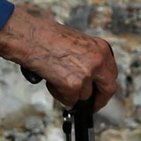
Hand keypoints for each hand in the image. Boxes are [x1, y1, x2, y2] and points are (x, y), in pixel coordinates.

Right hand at [0, 6, 118, 111]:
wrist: (29, 36)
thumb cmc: (45, 35)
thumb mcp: (75, 42)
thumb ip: (86, 58)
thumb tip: (87, 74)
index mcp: (100, 48)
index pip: (111, 73)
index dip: (103, 85)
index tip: (99, 92)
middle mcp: (98, 60)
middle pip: (108, 88)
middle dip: (99, 99)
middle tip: (91, 105)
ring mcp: (87, 74)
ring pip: (84, 96)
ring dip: (70, 94)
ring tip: (55, 80)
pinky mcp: (74, 85)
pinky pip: (70, 100)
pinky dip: (59, 94)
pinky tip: (50, 81)